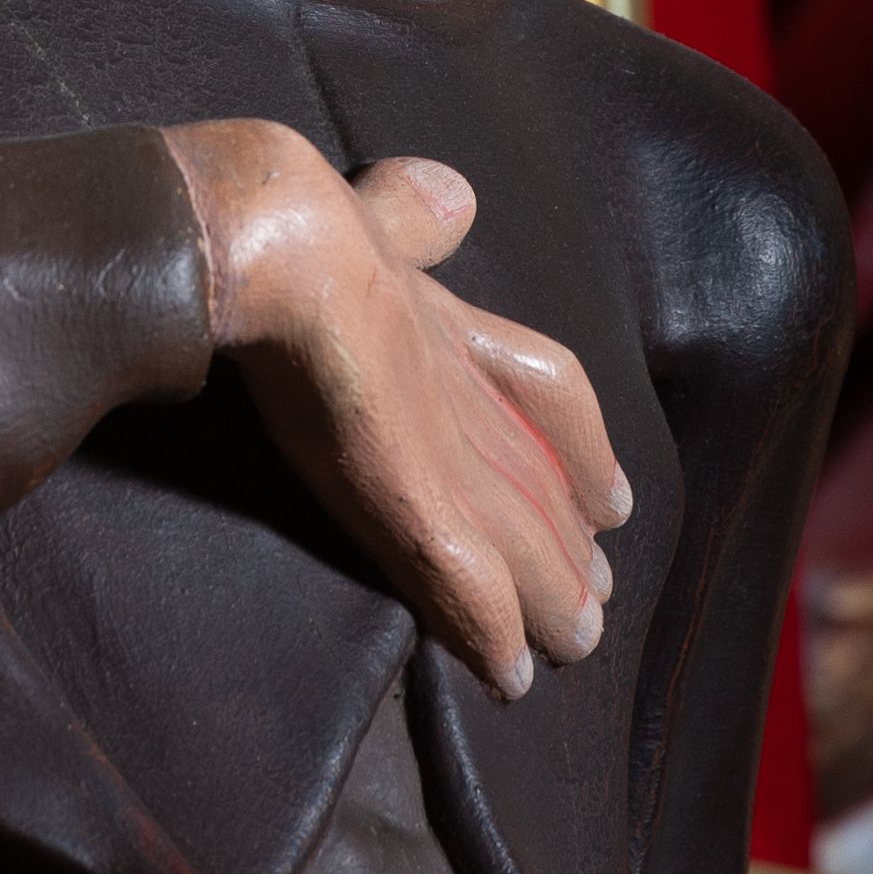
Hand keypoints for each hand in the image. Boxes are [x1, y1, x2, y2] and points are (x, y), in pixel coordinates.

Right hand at [165, 119, 629, 701]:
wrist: (263, 235)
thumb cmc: (281, 211)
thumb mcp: (364, 207)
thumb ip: (408, 214)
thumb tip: (452, 196)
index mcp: (442, 316)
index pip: (542, 386)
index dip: (581, 446)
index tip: (609, 498)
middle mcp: (461, 386)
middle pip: (539, 476)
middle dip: (566, 539)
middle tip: (594, 598)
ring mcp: (440, 443)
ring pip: (518, 538)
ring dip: (546, 599)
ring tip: (573, 647)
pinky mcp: (410, 494)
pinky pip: (464, 579)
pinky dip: (489, 630)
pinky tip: (509, 677)